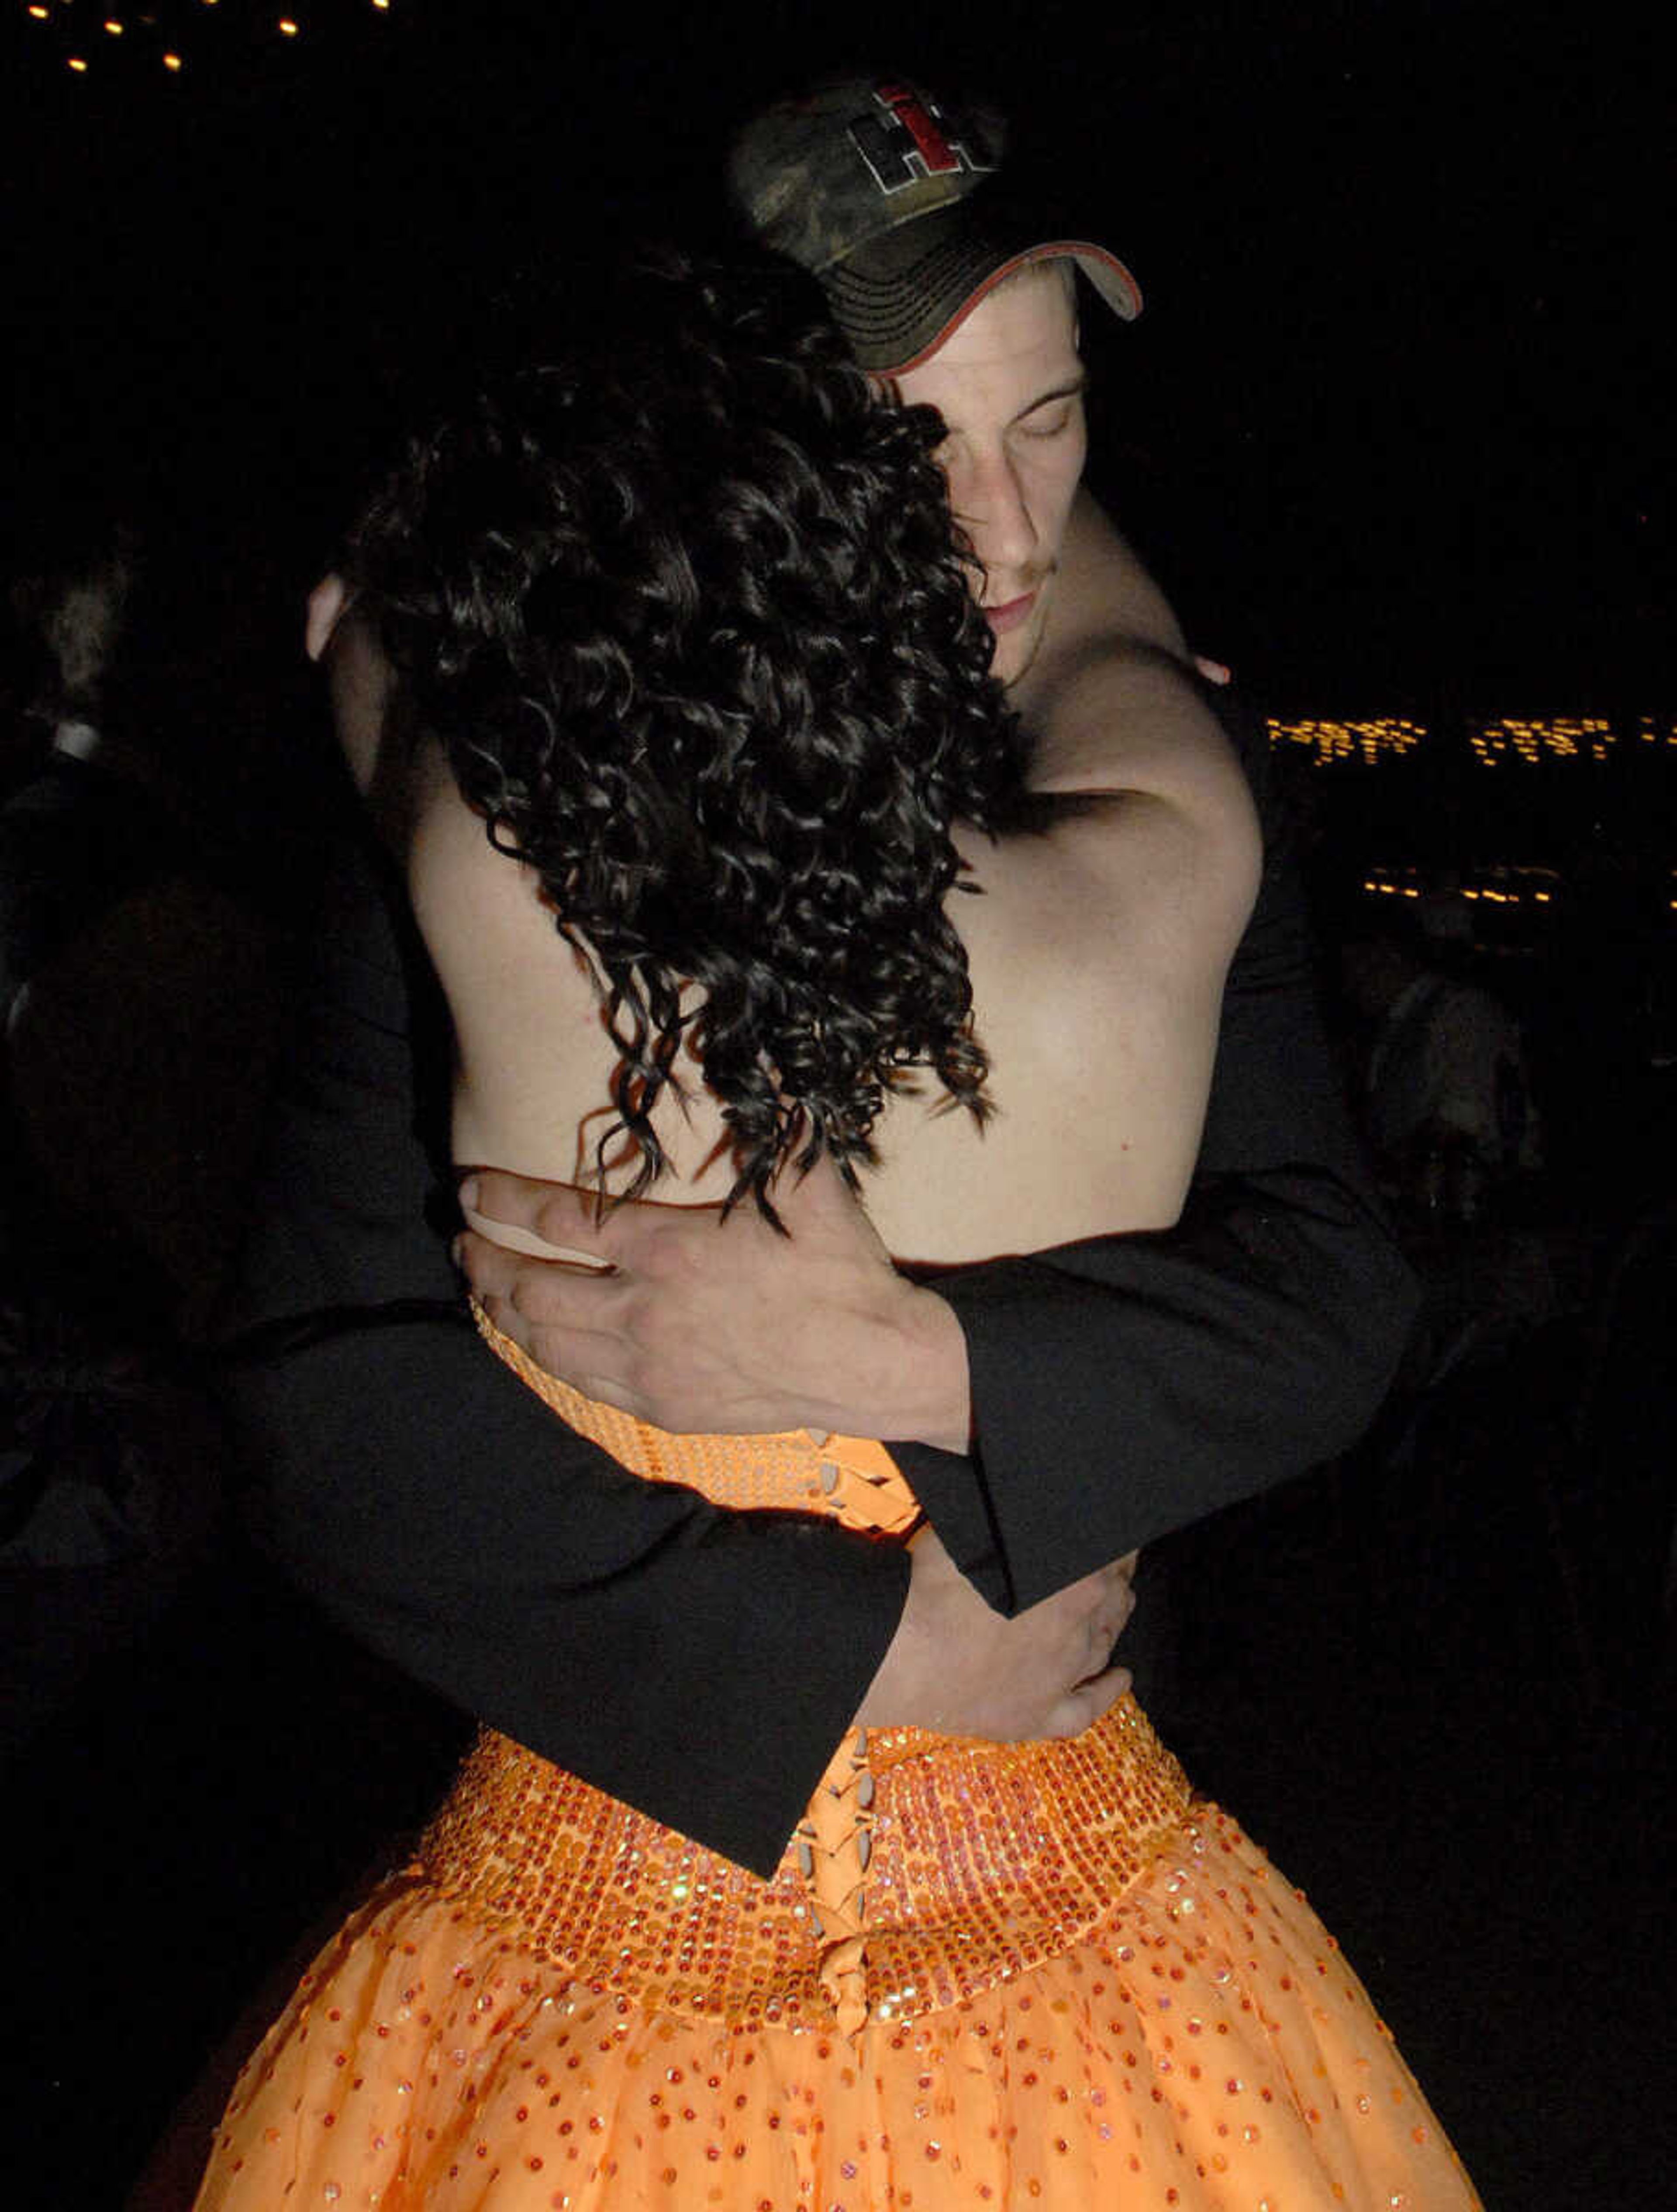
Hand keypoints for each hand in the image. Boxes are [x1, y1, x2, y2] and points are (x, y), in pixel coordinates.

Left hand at [456, 1158, 973, 1448]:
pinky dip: (542, 1357)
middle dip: (484, 1260)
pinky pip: (578, 1382)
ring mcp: (647, 1365)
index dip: (500, 1201)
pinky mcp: (662, 1405)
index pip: (556, 1219)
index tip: (467, 1189)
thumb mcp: (806, 1180)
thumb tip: (757, 1052)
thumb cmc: (839, 1268)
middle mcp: (642, 1309)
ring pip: (543, 1341)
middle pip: (530, 1286)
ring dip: (501, 1311)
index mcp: (667, 1248)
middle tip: (462, 1240)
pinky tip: (532, 1343)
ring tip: (482, 1286)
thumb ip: (770, 1117)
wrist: (869, 1360)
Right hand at [856, 1526, 1136, 1739]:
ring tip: (1118, 1607)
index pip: (1112, 1560)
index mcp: (1074, 1584)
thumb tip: (1038, 1520)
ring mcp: (1058, 1679)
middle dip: (1117, 1582)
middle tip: (1117, 1567)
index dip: (1116, 1547)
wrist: (896, 1650)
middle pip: (1112, 1603)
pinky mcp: (1033, 1717)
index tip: (1114, 1535)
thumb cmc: (931, 1583)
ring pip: (1101, 1648)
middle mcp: (1078, 1634)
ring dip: (1113, 1625)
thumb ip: (1024, 1534)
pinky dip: (1106, 1693)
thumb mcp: (982, 1536)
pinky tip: (1120, 1678)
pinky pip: (1084, 1709)